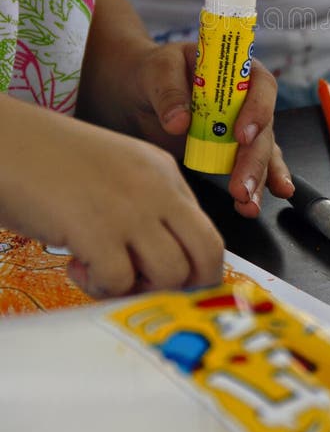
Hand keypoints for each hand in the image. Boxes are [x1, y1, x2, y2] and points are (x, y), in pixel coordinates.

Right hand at [0, 97, 223, 298]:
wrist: (8, 142)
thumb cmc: (53, 162)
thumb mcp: (118, 174)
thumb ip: (147, 206)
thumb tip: (167, 262)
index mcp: (165, 172)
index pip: (207, 231)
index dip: (190, 267)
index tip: (164, 281)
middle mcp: (158, 188)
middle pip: (208, 254)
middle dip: (187, 287)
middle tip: (148, 289)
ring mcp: (131, 208)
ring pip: (171, 274)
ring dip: (138, 288)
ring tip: (103, 271)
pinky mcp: (98, 230)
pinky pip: (120, 282)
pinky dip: (98, 286)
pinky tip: (75, 264)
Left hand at [123, 42, 292, 217]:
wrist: (140, 92)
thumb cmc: (155, 71)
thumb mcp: (159, 70)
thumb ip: (169, 92)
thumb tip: (179, 121)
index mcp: (239, 70)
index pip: (261, 86)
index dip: (258, 110)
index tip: (241, 135)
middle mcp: (248, 100)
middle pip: (263, 129)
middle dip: (254, 160)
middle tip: (241, 185)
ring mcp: (242, 128)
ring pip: (260, 154)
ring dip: (256, 179)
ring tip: (247, 204)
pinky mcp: (231, 151)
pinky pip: (250, 168)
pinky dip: (256, 187)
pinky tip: (253, 205)